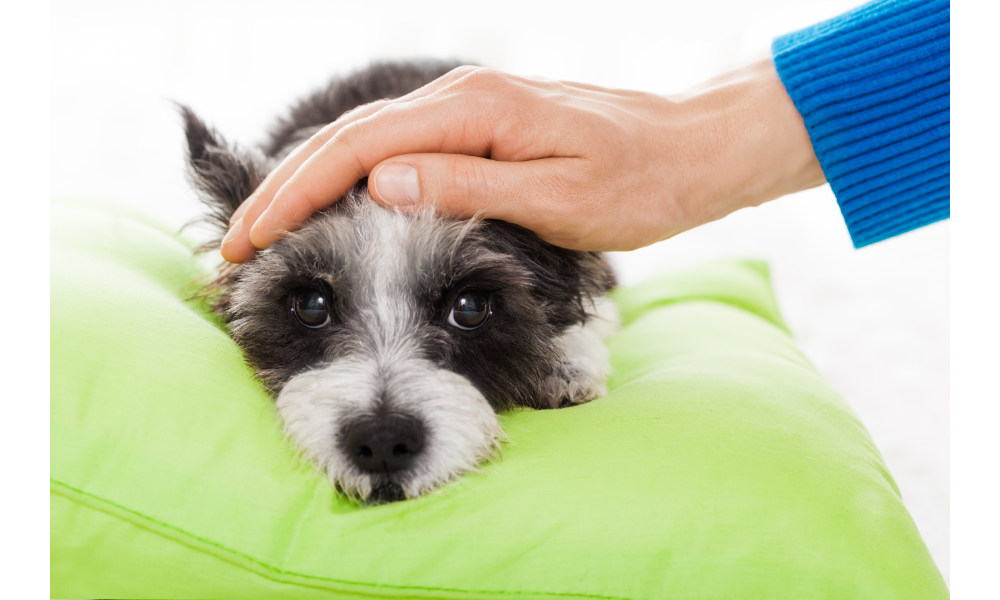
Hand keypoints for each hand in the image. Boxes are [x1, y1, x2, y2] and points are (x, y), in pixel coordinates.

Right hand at [221, 59, 823, 261]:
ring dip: (309, 186)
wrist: (688, 152)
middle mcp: (461, 99)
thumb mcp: (559, 198)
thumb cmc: (639, 183)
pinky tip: (333, 208)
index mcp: (474, 110)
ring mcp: (468, 111)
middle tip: (234, 245)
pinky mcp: (478, 130)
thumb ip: (468, 188)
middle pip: (348, 141)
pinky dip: (351, 181)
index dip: (298, 194)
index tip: (253, 239)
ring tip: (265, 230)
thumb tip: (380, 186)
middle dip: (284, 190)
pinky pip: (397, 151)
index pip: (360, 149)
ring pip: (365, 144)